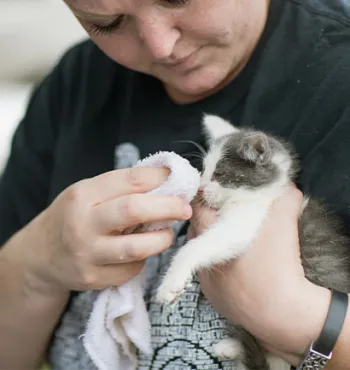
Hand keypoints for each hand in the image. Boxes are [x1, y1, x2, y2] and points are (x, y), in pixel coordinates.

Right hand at [22, 167, 191, 293]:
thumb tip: (164, 180)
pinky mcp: (93, 279)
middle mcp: (82, 223)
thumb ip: (120, 188)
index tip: (177, 179)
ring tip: (168, 233)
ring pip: (137, 247)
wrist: (40, 256)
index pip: (129, 180)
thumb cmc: (72, 217)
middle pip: (133, 210)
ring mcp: (87, 254)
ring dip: (161, 239)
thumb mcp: (87, 194)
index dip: (159, 178)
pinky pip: (132, 269)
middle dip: (168, 207)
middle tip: (185, 208)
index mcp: (83, 195)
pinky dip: (143, 259)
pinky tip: (140, 253)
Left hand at [190, 187, 330, 364]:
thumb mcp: (284, 224)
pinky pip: (209, 276)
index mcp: (211, 240)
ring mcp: (207, 284)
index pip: (197, 210)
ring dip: (210, 243)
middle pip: (196, 232)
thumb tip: (290, 189)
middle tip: (223, 214)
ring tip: (229, 239)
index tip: (214, 194)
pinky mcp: (215, 300)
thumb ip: (285, 200)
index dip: (205, 199)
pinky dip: (217, 266)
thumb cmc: (279, 266)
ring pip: (199, 255)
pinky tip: (235, 265)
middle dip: (207, 220)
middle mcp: (202, 262)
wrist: (285, 314)